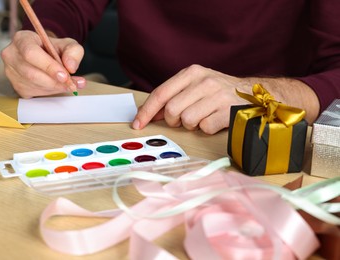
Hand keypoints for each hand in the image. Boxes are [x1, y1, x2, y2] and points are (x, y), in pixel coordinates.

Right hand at [1, 30, 85, 97]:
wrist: (45, 56)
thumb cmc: (54, 48)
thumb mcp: (67, 44)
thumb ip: (73, 52)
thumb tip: (71, 67)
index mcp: (22, 39)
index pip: (31, 53)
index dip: (48, 66)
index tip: (64, 76)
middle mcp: (12, 55)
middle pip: (32, 73)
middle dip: (54, 81)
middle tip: (71, 84)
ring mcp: (11, 72)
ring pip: (34, 85)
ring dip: (54, 87)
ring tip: (67, 83)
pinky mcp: (16, 86)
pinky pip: (35, 93)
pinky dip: (50, 92)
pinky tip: (56, 85)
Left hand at [132, 64, 250, 133]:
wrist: (254, 93)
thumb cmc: (219, 91)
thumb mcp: (196, 85)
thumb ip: (173, 96)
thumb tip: (150, 114)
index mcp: (192, 72)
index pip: (160, 93)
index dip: (146, 111)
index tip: (137, 124)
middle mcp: (204, 81)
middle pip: (171, 110)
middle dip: (174, 120)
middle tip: (185, 118)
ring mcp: (217, 95)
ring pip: (187, 120)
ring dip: (192, 125)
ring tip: (203, 117)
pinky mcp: (228, 111)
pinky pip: (205, 128)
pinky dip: (207, 129)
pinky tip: (215, 120)